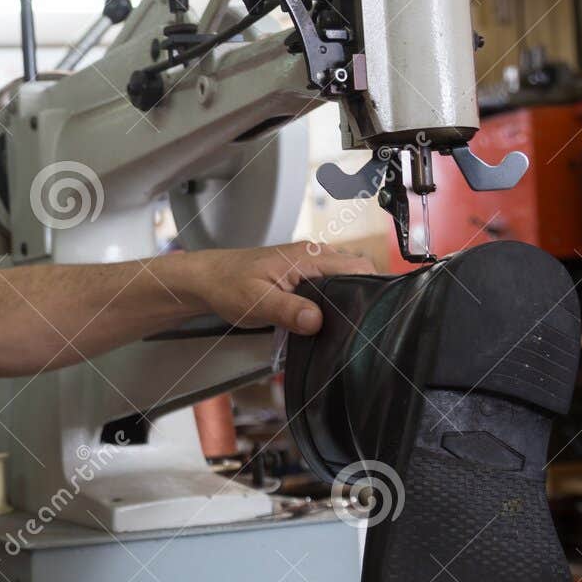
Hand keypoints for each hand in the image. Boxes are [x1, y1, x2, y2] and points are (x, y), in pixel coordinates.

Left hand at [176, 242, 373, 334]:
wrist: (207, 279)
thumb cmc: (227, 285)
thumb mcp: (256, 303)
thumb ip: (287, 310)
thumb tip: (316, 319)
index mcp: (308, 257)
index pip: (358, 266)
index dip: (372, 288)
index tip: (373, 312)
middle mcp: (313, 256)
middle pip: (357, 273)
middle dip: (362, 296)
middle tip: (359, 325)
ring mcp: (308, 263)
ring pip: (343, 278)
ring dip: (346, 298)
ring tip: (344, 324)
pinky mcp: (302, 273)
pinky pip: (328, 283)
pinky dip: (332, 299)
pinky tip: (324, 318)